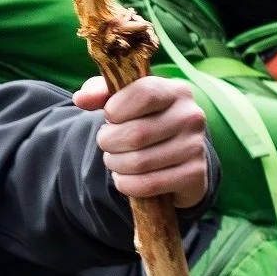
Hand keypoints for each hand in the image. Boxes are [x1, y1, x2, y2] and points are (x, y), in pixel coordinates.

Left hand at [73, 75, 211, 210]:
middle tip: (107, 142)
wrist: (176, 154)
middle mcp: (191, 116)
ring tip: (115, 159)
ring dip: (116, 164)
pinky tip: (124, 177)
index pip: (143, 93)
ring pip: (139, 162)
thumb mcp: (124, 100)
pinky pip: (148, 184)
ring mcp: (195, 147)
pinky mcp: (194, 175)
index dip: (116, 108)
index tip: (109, 115)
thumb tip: (81, 99)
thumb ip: (100, 92)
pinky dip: (126, 184)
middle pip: (136, 134)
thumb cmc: (144, 120)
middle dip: (109, 142)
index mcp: (176, 90)